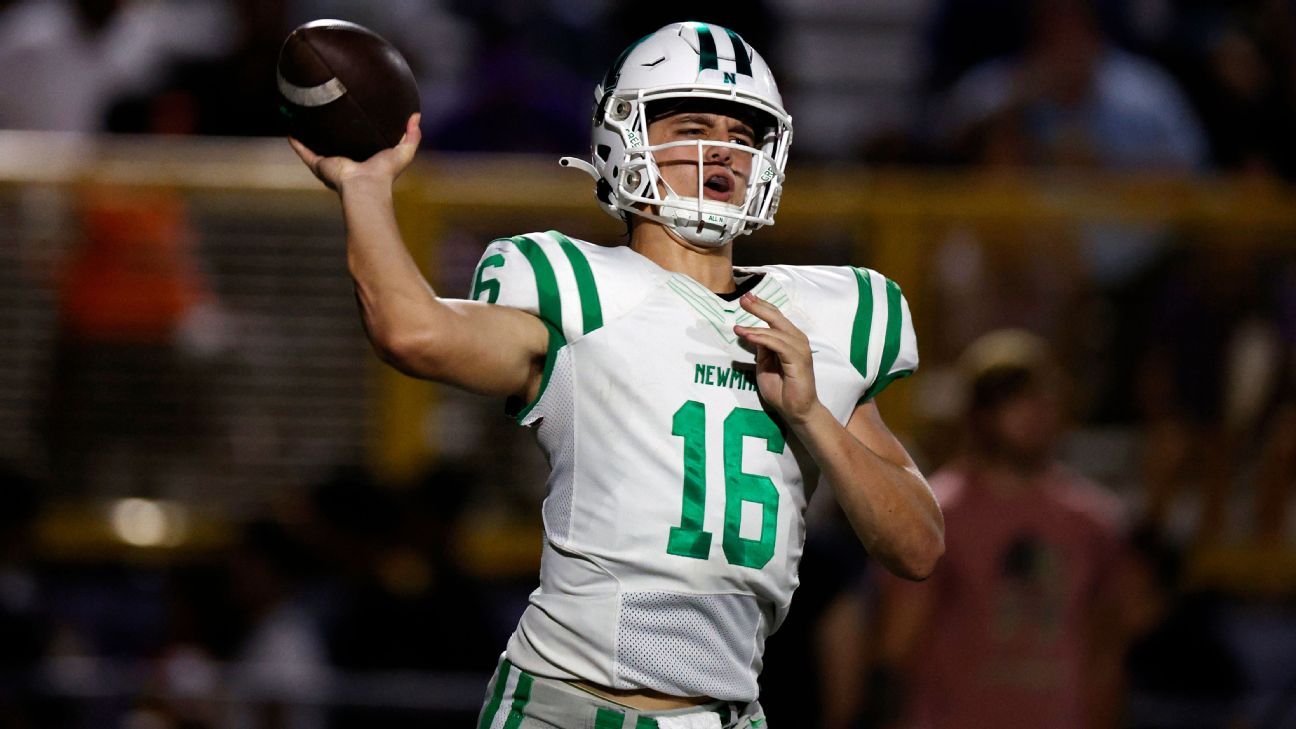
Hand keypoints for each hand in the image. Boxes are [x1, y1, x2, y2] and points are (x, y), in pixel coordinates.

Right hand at [288, 113, 421, 191]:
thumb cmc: (385, 173)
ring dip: (310, 136)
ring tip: (303, 118)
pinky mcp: (320, 165)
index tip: (354, 119)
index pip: (359, 144)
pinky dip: (297, 144)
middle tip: (326, 114)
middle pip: (336, 144)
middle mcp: (346, 161)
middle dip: (331, 132)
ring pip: (317, 147)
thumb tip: (417, 116)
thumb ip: (412, 136)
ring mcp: (331, 163)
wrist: (365, 186)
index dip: (357, 133)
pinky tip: (289, 131)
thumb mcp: (403, 152)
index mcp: (363, 159)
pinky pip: (304, 153)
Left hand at [734, 292, 822, 424]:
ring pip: (776, 331)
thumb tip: (754, 333)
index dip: (762, 307)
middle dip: (759, 307)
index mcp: (791, 340)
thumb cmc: (781, 390)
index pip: (776, 318)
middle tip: (743, 299)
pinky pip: (778, 345)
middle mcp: (798, 340)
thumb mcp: (765, 365)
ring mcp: (800, 349)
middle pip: (777, 318)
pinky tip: (748, 336)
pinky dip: (762, 338)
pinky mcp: (799, 360)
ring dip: (756, 326)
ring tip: (737, 326)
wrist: (796, 410)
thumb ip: (762, 349)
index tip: (746, 298)